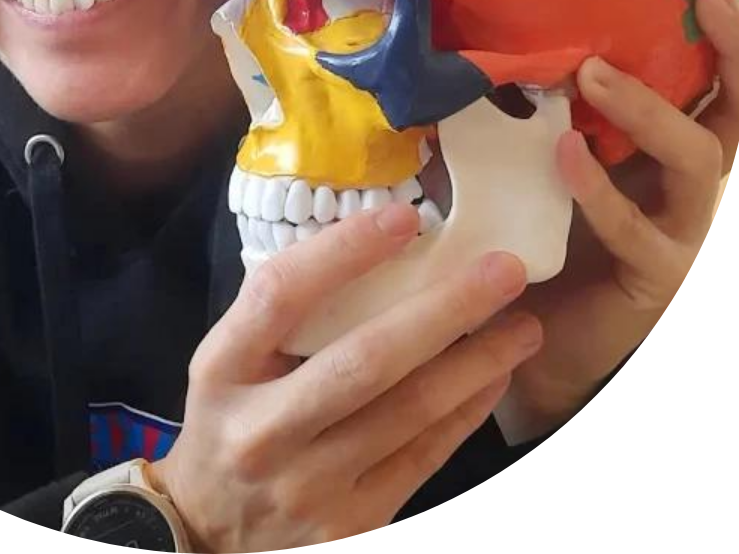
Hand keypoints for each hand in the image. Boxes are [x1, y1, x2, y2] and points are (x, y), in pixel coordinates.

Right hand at [149, 203, 542, 551]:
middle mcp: (262, 428)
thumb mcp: (227, 362)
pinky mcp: (352, 524)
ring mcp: (309, 483)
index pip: (281, 295)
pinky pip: (423, 458)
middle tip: (503, 270)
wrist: (213, 531)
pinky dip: (465, 412)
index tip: (404, 217)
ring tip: (524, 325)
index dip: (344, 251)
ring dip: (477, 363)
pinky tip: (495, 376)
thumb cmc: (228, 420)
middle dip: (444, 308)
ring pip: (409, 413)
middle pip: (364, 359)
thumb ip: (280, 316)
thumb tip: (373, 249)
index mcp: (222, 370)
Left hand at [494, 0, 738, 442]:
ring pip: (694, 161)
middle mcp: (682, 183)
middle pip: (728, 114)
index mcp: (660, 149)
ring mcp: (677, 231)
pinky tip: (566, 156)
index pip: (711, 86)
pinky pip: (638, 230)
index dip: (725, 36)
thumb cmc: (534, 232)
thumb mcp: (530, 159)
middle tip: (689, 3)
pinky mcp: (653, 276)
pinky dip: (602, 191)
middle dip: (723, 53)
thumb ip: (521, 112)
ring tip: (592, 74)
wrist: (530, 329)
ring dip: (646, 112)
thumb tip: (463, 45)